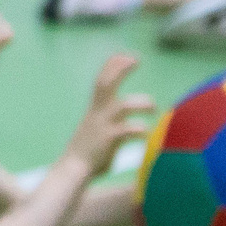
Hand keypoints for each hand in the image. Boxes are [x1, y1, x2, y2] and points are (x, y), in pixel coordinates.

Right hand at [63, 52, 152, 176]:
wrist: (73, 169)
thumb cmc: (87, 151)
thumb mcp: (95, 129)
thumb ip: (109, 121)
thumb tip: (129, 120)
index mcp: (95, 109)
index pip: (101, 81)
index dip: (113, 66)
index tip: (127, 56)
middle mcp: (98, 113)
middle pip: (106, 84)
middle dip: (120, 70)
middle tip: (135, 60)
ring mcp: (103, 125)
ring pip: (126, 105)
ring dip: (144, 104)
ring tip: (152, 109)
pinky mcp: (110, 140)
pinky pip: (131, 130)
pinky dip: (142, 130)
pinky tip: (145, 135)